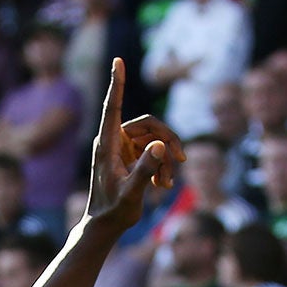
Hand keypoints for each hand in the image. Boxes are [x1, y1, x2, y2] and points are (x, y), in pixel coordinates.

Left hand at [83, 58, 179, 236]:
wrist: (105, 226)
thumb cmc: (113, 211)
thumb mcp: (131, 193)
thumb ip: (145, 170)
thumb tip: (161, 146)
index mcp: (107, 144)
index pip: (112, 106)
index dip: (117, 82)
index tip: (118, 60)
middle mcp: (114, 140)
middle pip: (149, 124)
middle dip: (168, 140)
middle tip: (182, 159)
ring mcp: (122, 147)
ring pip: (155, 139)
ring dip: (166, 159)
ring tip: (167, 183)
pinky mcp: (130, 156)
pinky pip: (154, 151)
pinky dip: (161, 165)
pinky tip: (162, 185)